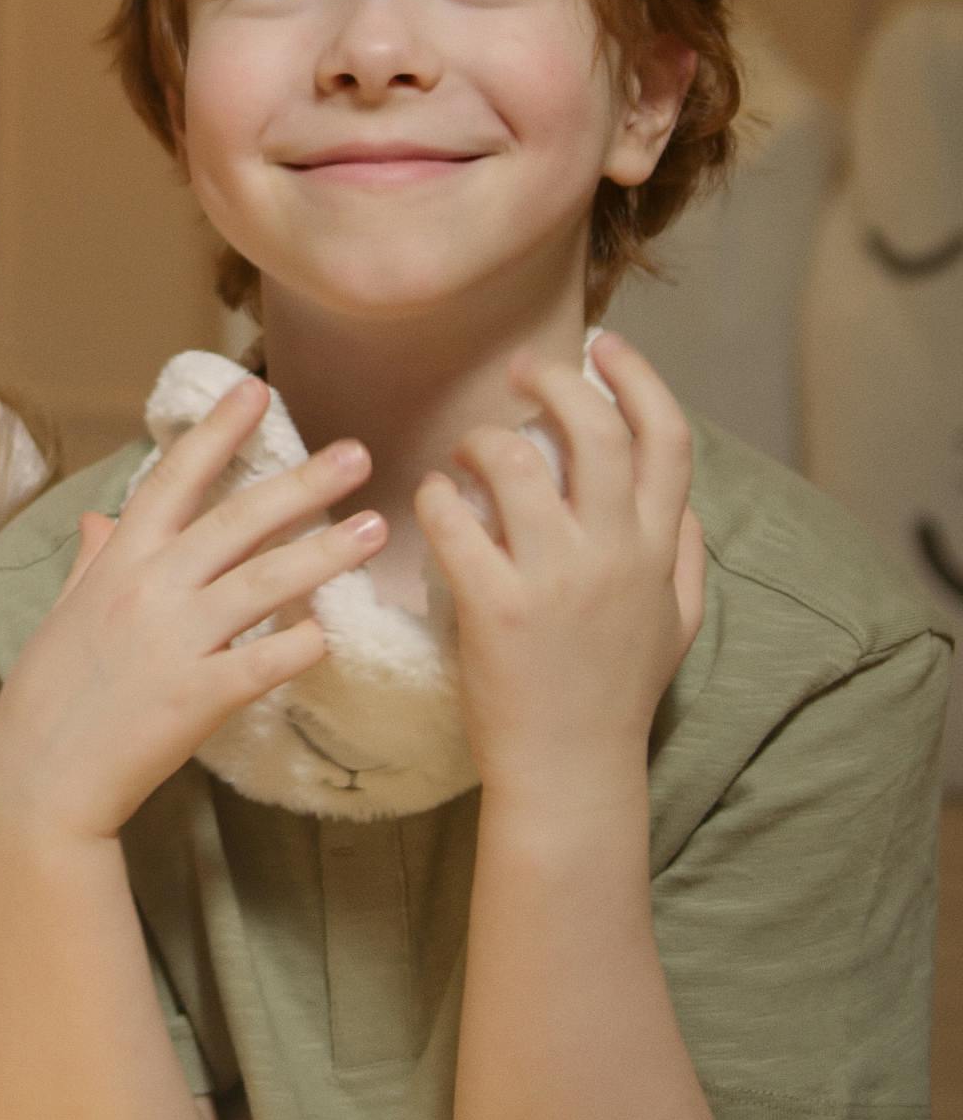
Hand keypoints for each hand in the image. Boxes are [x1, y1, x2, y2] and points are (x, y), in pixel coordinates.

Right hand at [0, 372, 384, 844]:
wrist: (39, 780)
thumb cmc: (49, 695)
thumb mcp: (65, 614)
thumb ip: (92, 561)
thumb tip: (101, 518)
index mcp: (117, 562)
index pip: (173, 479)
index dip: (217, 433)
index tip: (256, 391)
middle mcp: (150, 590)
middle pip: (237, 521)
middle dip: (301, 484)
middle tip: (358, 453)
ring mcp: (175, 642)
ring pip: (264, 583)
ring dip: (324, 553)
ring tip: (374, 529)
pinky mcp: (196, 699)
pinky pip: (263, 662)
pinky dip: (299, 644)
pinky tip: (332, 632)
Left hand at [417, 332, 702, 820]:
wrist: (572, 773)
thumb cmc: (616, 696)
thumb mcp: (676, 625)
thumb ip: (684, 557)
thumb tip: (686, 504)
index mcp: (657, 549)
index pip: (667, 437)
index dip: (638, 378)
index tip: (605, 347)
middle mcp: (614, 552)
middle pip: (594, 429)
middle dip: (552, 381)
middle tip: (518, 373)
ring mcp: (555, 578)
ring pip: (513, 463)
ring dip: (480, 440)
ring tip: (464, 453)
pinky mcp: (496, 607)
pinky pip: (456, 520)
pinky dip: (437, 496)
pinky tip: (433, 502)